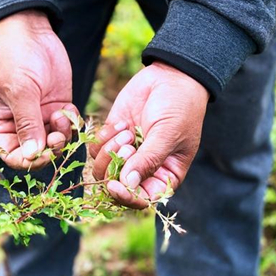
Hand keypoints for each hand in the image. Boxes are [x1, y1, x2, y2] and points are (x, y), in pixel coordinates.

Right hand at [0, 10, 77, 169]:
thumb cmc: (16, 58)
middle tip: (58, 136)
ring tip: (61, 115)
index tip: (43, 153)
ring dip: (62, 134)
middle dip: (50, 148)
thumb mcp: (20, 91)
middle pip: (37, 152)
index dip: (28, 160)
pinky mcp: (57, 107)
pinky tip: (67, 106)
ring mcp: (40, 117)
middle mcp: (20, 125)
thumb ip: (27, 124)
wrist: (31, 31)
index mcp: (0, 125)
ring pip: (55, 141)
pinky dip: (71, 121)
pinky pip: (68, 125)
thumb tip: (31, 156)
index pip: (12, 155)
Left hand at [90, 61, 208, 208]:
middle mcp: (143, 168)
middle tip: (128, 145)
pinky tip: (122, 124)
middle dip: (115, 170)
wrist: (171, 76)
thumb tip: (128, 185)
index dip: (126, 197)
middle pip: (117, 187)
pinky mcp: (112, 136)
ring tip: (127, 131)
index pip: (142, 199)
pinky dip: (104, 137)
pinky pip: (96, 148)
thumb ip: (148, 160)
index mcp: (164, 175)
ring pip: (102, 168)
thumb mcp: (168, 134)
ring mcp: (126, 152)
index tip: (115, 185)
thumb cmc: (180, 107)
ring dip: (110, 151)